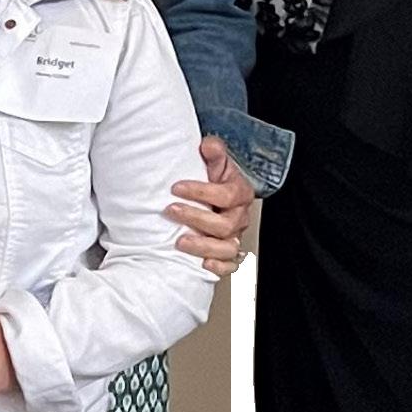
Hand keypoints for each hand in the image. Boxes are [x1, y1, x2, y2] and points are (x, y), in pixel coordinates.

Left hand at [166, 136, 254, 278]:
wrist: (218, 198)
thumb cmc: (215, 180)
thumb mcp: (215, 163)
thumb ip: (214, 152)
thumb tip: (208, 144)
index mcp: (240, 193)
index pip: (226, 195)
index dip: (201, 192)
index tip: (176, 188)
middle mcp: (240, 216)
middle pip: (226, 225)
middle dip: (196, 218)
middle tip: (171, 211)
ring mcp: (235, 236)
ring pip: (227, 248)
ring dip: (203, 246)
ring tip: (179, 241)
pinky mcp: (229, 253)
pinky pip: (231, 265)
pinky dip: (218, 266)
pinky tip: (202, 263)